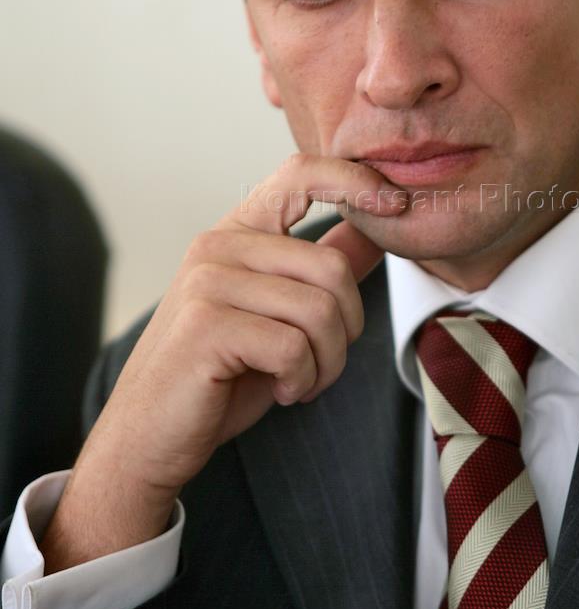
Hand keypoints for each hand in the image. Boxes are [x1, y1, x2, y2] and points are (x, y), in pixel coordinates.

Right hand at [40, 155, 405, 569]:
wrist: (150, 434)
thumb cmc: (219, 375)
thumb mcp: (279, 314)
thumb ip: (322, 268)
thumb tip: (374, 229)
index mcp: (238, 234)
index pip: (300, 174)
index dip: (356, 180)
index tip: (398, 205)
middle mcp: (218, 246)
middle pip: (332, 268)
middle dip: (347, 329)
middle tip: (321, 364)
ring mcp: (208, 283)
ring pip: (320, 311)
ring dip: (327, 363)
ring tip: (299, 381)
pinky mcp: (206, 326)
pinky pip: (294, 347)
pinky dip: (301, 380)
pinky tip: (279, 390)